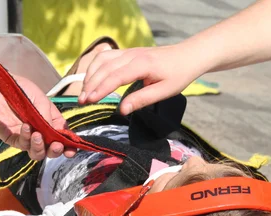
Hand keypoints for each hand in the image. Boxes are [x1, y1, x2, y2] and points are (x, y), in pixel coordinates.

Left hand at [0, 75, 76, 160]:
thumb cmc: (21, 90)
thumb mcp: (41, 100)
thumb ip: (49, 118)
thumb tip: (58, 133)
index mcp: (52, 123)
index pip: (63, 138)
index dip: (69, 146)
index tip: (71, 150)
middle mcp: (41, 133)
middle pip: (51, 150)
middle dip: (55, 151)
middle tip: (56, 145)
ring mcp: (27, 138)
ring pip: (37, 153)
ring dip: (40, 147)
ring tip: (38, 135)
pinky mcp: (13, 140)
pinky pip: (22, 145)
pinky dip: (26, 137)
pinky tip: (26, 127)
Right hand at [78, 45, 200, 114]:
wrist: (188, 55)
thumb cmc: (179, 75)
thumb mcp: (164, 91)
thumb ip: (142, 99)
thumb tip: (122, 110)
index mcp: (142, 65)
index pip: (115, 76)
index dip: (100, 89)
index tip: (89, 101)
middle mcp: (132, 55)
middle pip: (104, 67)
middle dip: (90, 84)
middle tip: (82, 102)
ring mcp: (128, 51)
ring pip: (102, 60)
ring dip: (90, 75)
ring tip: (85, 92)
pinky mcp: (127, 52)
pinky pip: (106, 56)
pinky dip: (95, 67)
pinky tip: (91, 78)